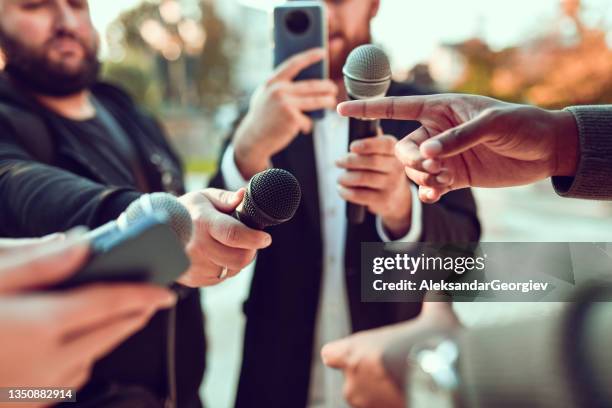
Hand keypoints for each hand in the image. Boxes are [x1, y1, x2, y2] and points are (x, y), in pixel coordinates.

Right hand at [0, 234, 175, 399]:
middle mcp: (43, 364)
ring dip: (105, 338)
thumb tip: (82, 244)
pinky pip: (68, 382)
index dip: (142, 295)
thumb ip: (38, 263)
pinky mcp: (24, 406)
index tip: (168, 292)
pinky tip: (69, 345)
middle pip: (106, 336)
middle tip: (151, 299)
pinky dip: (79, 360)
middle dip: (133, 315)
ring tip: (110, 315)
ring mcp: (34, 390)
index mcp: (38, 327)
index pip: (107, 305)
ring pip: (89, 362)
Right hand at [177, 188, 271, 286]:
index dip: (254, 238)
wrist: (159, 231)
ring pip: (232, 270)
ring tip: (228, 245)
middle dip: (250, 250)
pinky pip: (221, 278)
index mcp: (203, 222)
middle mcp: (198, 246)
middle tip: (250, 241)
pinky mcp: (193, 279)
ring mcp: (194, 266)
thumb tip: (243, 195)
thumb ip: (227, 198)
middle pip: (238, 259)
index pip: (233, 234)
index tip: (266, 238)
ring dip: (238, 259)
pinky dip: (225, 267)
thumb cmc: (187, 210)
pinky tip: (216, 254)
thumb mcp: (205, 197)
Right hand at [233, 48, 337, 178]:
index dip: (309, 56)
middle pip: (311, 85)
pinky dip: (306, 125)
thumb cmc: (262, 118)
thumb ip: (280, 87)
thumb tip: (305, 83)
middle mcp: (279, 90)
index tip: (322, 52)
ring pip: (314, 101)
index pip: (294, 64)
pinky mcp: (292, 118)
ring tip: (331, 102)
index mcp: (272, 82)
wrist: (253, 139)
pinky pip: (307, 120)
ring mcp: (286, 104)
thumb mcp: (266, 97)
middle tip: (333, 88)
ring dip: (326, 101)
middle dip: (326, 87)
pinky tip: (302, 128)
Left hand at [321, 298, 460, 407]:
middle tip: (398, 370)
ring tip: (409, 384)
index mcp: (355, 352)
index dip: (343, 354)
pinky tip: (414, 394)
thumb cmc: (435, 347)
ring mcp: (367, 404)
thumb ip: (432, 304)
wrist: (452, 379)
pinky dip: (394, 402)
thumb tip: (439, 292)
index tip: (359, 354)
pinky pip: (383, 407)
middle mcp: (354, 381)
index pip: (331, 354)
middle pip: (352, 380)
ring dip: (382, 393)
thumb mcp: (435, 318)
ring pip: (368, 399)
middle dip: (371, 377)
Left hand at [336, 133, 411, 237]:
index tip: (351, 146)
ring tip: (340, 178)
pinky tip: (341, 190)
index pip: (385, 144)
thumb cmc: (383, 169)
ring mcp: (391, 185)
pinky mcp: (384, 200)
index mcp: (396, 151)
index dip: (367, 144)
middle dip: (350, 161)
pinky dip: (346, 192)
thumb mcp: (383, 153)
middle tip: (337, 162)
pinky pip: (360, 195)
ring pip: (363, 178)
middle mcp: (397, 167)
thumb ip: (373, 140)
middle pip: (372, 161)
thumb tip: (361, 122)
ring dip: (345, 177)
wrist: (396, 198)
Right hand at [337, 94, 578, 202]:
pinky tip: (437, 194)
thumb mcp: (490, 124)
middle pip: (403, 148)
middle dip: (409, 160)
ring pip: (414, 170)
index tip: (341, 107)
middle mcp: (437, 132)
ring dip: (422, 177)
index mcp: (441, 109)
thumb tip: (425, 154)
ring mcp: (444, 156)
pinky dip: (429, 192)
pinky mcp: (454, 177)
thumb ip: (455, 138)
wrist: (546, 150)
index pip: (397, 107)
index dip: (368, 107)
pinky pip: (430, 186)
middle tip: (432, 166)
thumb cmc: (521, 124)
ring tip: (445, 179)